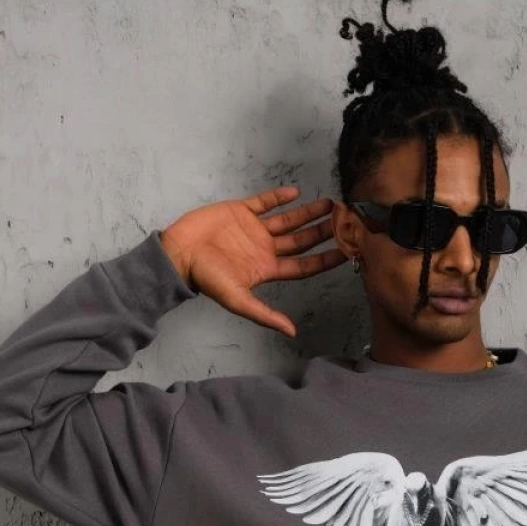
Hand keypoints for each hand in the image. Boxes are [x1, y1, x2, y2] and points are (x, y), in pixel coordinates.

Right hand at [159, 185, 346, 338]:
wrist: (179, 253)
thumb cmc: (206, 278)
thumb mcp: (238, 300)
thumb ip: (265, 314)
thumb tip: (291, 332)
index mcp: (267, 269)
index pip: (304, 265)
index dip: (325, 259)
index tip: (347, 250)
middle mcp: (265, 249)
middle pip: (301, 241)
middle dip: (323, 232)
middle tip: (345, 222)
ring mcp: (254, 229)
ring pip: (288, 219)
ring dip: (308, 213)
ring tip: (329, 205)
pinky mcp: (240, 211)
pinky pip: (264, 202)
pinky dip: (279, 196)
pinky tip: (296, 193)